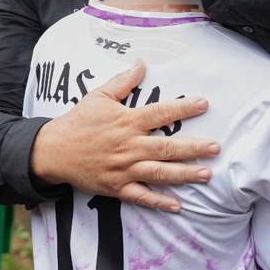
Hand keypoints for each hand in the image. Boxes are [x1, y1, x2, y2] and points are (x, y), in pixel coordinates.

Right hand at [30, 59, 216, 211]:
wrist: (53, 151)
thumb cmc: (78, 122)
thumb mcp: (98, 96)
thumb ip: (122, 82)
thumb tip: (141, 64)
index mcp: (127, 121)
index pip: (161, 113)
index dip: (183, 108)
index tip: (204, 104)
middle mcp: (129, 146)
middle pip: (167, 147)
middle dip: (194, 147)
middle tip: (216, 147)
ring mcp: (124, 169)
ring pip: (160, 173)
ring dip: (185, 174)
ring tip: (207, 174)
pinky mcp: (117, 187)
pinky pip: (142, 197)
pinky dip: (159, 202)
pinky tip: (178, 205)